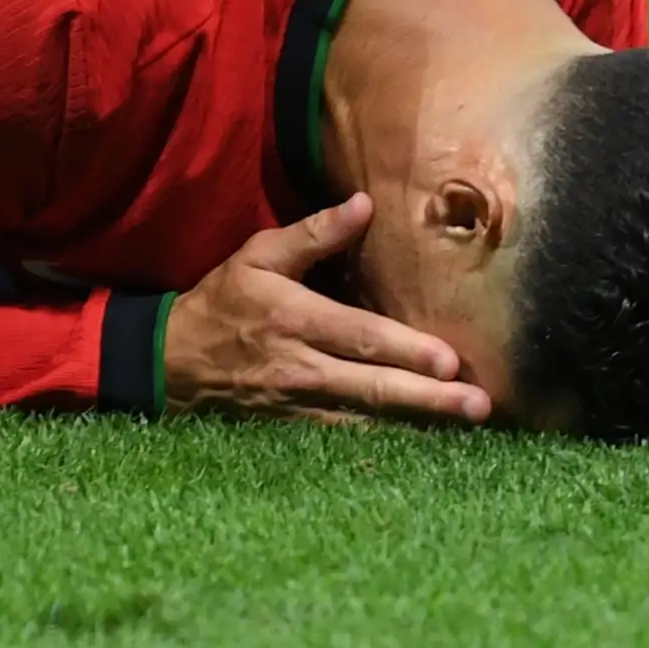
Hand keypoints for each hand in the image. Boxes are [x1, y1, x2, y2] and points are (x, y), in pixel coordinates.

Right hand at [162, 195, 491, 426]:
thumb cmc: (223, 301)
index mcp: (293, 318)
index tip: (449, 361)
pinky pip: (346, 436)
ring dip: (416, 423)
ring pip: (365, 418)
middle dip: (427, 397)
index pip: (359, 337)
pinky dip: (385, 440)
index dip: (405, 350)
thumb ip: (313, 234)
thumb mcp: (258, 256)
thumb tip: (364, 206)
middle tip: (476, 404)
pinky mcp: (294, 427)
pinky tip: (423, 442)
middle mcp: (299, 366)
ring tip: (464, 426)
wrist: (172, 361)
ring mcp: (297, 404)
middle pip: (372, 385)